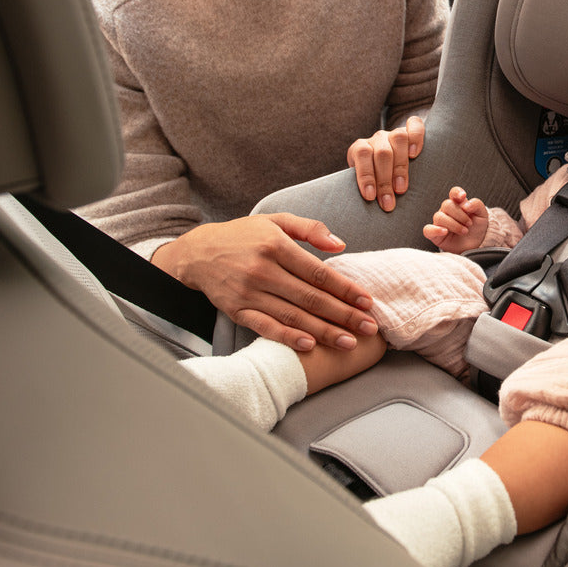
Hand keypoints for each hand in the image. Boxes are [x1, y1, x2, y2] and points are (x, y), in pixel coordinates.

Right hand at [151, 214, 378, 351]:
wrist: (198, 253)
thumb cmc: (244, 235)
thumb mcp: (275, 221)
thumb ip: (310, 228)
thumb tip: (341, 244)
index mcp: (276, 245)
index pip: (318, 272)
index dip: (345, 288)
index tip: (367, 301)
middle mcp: (263, 270)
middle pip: (310, 297)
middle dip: (343, 315)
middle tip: (369, 327)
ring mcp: (249, 293)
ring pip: (293, 316)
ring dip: (323, 331)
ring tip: (349, 342)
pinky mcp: (237, 311)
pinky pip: (266, 327)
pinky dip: (288, 337)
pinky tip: (309, 345)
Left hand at [347, 115, 424, 211]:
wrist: (384, 163)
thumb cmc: (375, 182)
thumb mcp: (366, 184)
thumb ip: (366, 191)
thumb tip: (365, 216)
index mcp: (360, 148)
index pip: (362, 154)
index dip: (365, 175)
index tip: (370, 197)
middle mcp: (377, 139)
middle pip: (382, 152)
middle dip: (385, 180)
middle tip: (388, 203)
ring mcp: (393, 133)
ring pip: (398, 138)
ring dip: (401, 166)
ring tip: (401, 188)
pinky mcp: (410, 130)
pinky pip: (415, 125)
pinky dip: (416, 137)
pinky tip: (415, 154)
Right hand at [423, 187, 489, 254]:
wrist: (476, 245)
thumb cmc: (477, 228)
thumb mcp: (482, 214)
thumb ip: (476, 204)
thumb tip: (465, 204)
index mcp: (458, 203)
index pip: (454, 193)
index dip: (456, 193)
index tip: (462, 197)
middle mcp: (447, 211)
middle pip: (446, 204)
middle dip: (460, 214)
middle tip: (469, 224)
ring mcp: (440, 222)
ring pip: (439, 217)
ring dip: (453, 224)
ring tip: (464, 231)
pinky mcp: (435, 234)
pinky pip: (428, 230)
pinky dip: (435, 230)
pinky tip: (445, 232)